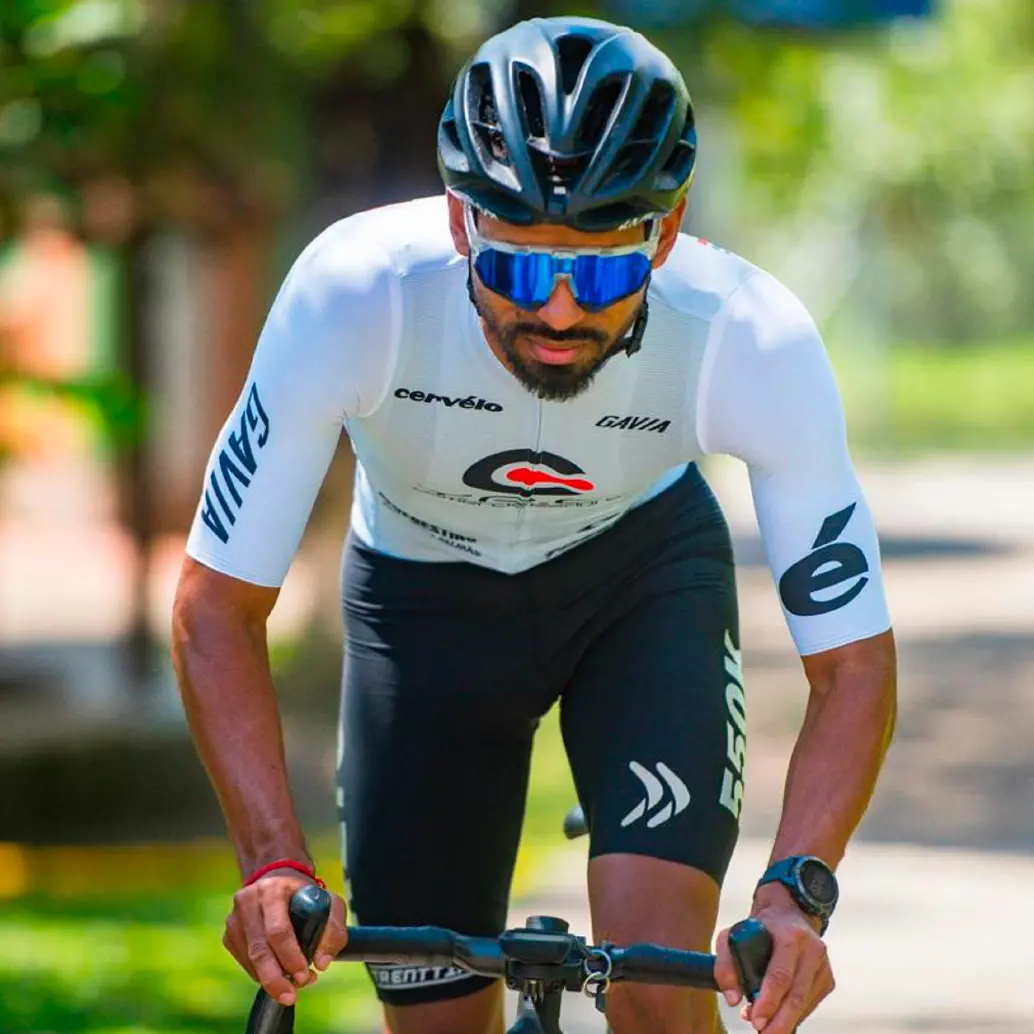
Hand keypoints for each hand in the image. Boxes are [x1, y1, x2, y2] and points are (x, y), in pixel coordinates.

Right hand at [222, 868, 348, 1005]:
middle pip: (259, 950)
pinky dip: (261, 973)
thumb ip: (334, 930)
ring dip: (271, 979)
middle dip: (276, 978)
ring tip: (291, 985)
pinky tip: (277, 972)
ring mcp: (235, 918)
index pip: (278, 930)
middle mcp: (249, 901)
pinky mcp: (229, 933)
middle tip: (291, 995)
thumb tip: (322, 963)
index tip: (304, 975)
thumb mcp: (328, 902)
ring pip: (250, 959)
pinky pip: (244, 961)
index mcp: (273, 890)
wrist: (276, 879)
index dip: (290, 957)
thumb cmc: (305, 895)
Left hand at [714, 887, 833, 1032]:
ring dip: (785, 1021)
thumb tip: (733, 1000)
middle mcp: (812, 950)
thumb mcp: (734, 934)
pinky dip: (794, 1015)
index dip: (769, 1001)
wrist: (788, 914)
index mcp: (790, 935)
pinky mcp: (827, 979)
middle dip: (779, 1021)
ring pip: (805, 1003)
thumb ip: (725, 964)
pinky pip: (810, 1004)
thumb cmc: (758, 927)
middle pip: (796, 995)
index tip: (755, 1020)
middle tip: (762, 1033)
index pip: (781, 975)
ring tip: (765, 1029)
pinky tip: (778, 1018)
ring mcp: (823, 966)